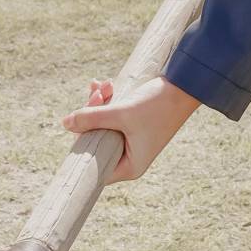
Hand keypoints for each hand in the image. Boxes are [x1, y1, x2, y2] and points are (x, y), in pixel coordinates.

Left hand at [61, 74, 199, 183]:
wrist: (185, 86)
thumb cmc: (157, 105)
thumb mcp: (121, 113)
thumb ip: (92, 118)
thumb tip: (65, 123)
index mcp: (129, 166)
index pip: (93, 166)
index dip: (81, 145)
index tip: (76, 124)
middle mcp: (129, 158)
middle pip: (95, 141)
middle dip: (91, 115)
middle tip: (96, 94)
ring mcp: (131, 142)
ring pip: (101, 126)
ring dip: (98, 105)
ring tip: (102, 85)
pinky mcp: (132, 126)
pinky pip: (111, 117)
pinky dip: (107, 102)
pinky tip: (105, 84)